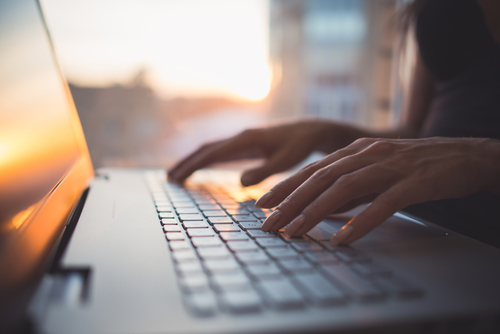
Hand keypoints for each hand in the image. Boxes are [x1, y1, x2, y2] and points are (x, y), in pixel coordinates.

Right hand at [168, 119, 355, 185]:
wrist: (310, 131)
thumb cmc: (300, 146)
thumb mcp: (286, 161)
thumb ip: (264, 171)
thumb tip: (240, 182)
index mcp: (246, 139)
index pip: (212, 153)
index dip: (193, 165)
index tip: (177, 177)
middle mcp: (240, 137)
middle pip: (206, 149)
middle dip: (187, 163)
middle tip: (169, 178)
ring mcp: (242, 139)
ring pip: (211, 149)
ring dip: (193, 161)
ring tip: (177, 175)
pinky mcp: (246, 144)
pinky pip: (220, 152)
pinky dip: (206, 160)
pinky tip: (201, 168)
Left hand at [257, 137, 499, 244]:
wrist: (464, 154)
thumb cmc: (416, 165)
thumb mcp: (376, 170)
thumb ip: (350, 186)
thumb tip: (323, 208)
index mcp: (355, 151)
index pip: (312, 170)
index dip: (285, 186)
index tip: (262, 204)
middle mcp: (367, 155)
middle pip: (321, 178)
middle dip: (290, 202)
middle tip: (269, 224)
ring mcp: (390, 166)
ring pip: (345, 189)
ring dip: (316, 212)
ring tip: (295, 232)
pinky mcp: (414, 181)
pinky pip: (383, 203)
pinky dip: (361, 221)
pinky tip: (344, 238)